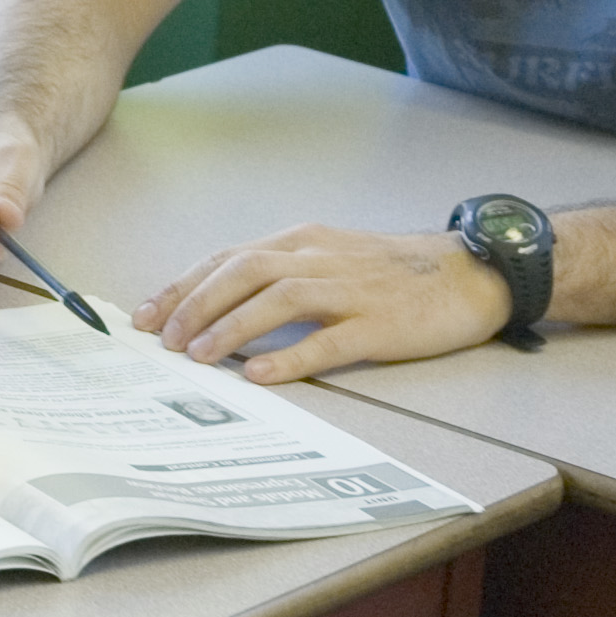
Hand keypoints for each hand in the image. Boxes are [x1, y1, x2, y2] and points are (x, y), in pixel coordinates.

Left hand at [133, 224, 514, 382]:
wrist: (469, 272)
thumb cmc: (393, 271)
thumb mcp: (329, 256)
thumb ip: (281, 273)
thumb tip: (218, 303)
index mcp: (302, 241)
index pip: (227, 258)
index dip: (183, 285)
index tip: (146, 313)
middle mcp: (319, 258)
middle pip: (242, 272)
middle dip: (194, 304)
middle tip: (160, 338)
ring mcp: (350, 290)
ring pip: (277, 300)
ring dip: (230, 327)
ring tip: (196, 355)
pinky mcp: (379, 324)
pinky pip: (327, 340)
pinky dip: (288, 357)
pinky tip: (258, 375)